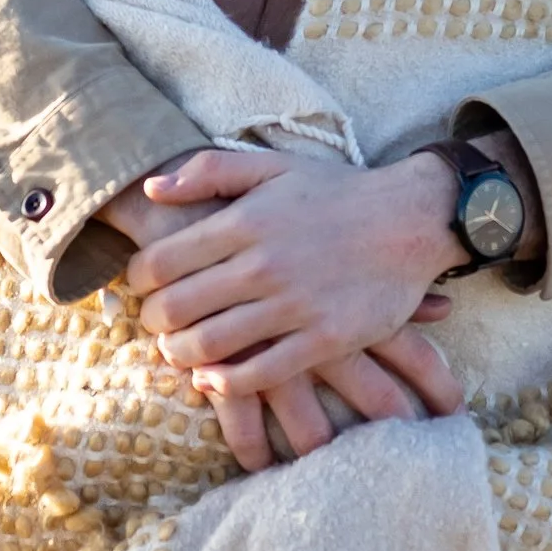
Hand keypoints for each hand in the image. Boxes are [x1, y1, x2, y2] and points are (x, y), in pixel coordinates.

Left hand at [122, 148, 465, 456]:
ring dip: (181, 355)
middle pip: (178, 309)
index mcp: (246, 220)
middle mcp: (264, 264)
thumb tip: (151, 189)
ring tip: (178, 351)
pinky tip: (213, 379)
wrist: (413, 218)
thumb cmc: (338, 191)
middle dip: (154, 322)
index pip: (162, 261)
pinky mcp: (325, 339)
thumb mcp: (273, 166)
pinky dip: (225, 384)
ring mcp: (295, 304)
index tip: (141, 287)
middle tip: (155, 324)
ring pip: (211, 346)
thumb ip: (209, 171)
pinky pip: (260, 374)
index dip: (138, 281)